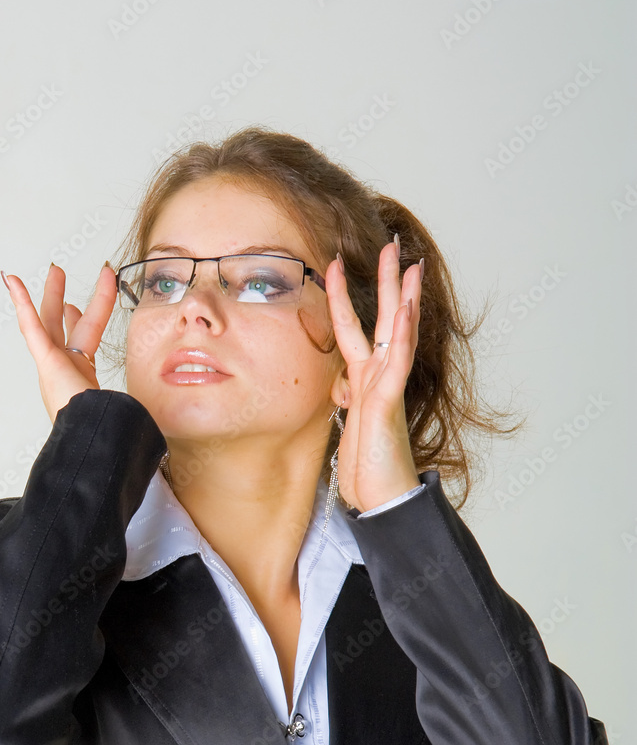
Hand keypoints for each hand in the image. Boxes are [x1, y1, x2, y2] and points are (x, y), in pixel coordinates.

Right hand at [3, 262, 116, 423]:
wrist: (90, 433)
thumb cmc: (101, 423)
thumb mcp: (117, 403)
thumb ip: (124, 399)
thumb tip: (142, 409)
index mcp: (81, 373)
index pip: (87, 333)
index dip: (93, 310)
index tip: (94, 295)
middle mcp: (63, 367)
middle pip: (61, 323)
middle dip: (59, 298)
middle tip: (59, 276)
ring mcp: (52, 364)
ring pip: (47, 320)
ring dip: (48, 293)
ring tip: (50, 271)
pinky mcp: (45, 361)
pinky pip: (31, 325)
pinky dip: (21, 302)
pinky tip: (12, 282)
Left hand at [325, 237, 422, 512]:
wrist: (382, 499)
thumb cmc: (368, 466)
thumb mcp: (349, 425)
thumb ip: (348, 399)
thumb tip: (343, 385)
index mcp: (364, 381)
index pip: (356, 330)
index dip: (344, 298)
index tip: (337, 265)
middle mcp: (378, 378)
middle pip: (384, 320)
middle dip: (388, 282)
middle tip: (394, 245)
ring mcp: (386, 387)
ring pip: (396, 333)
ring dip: (401, 297)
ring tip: (408, 263)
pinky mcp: (388, 403)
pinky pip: (396, 362)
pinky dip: (402, 334)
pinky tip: (406, 309)